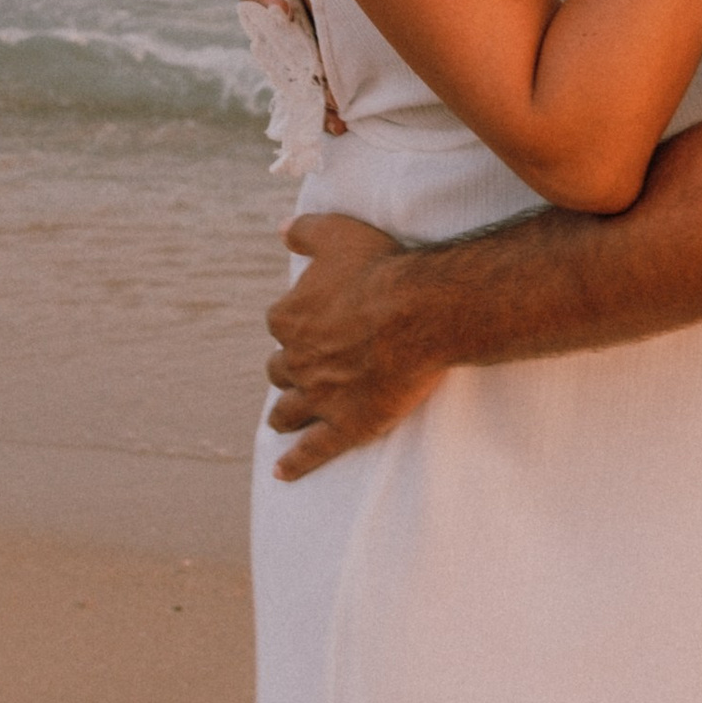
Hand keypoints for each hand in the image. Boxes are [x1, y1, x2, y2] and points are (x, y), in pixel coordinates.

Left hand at [265, 215, 438, 478]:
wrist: (421, 312)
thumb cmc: (382, 269)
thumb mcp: (338, 234)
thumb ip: (304, 230)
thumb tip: (280, 229)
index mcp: (290, 317)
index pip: (281, 323)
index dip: (297, 323)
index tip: (313, 323)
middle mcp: (296, 360)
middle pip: (280, 369)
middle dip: (289, 370)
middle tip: (303, 370)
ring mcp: (319, 397)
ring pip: (288, 410)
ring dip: (284, 413)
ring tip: (282, 420)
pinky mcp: (345, 426)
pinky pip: (312, 451)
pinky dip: (294, 464)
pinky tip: (282, 473)